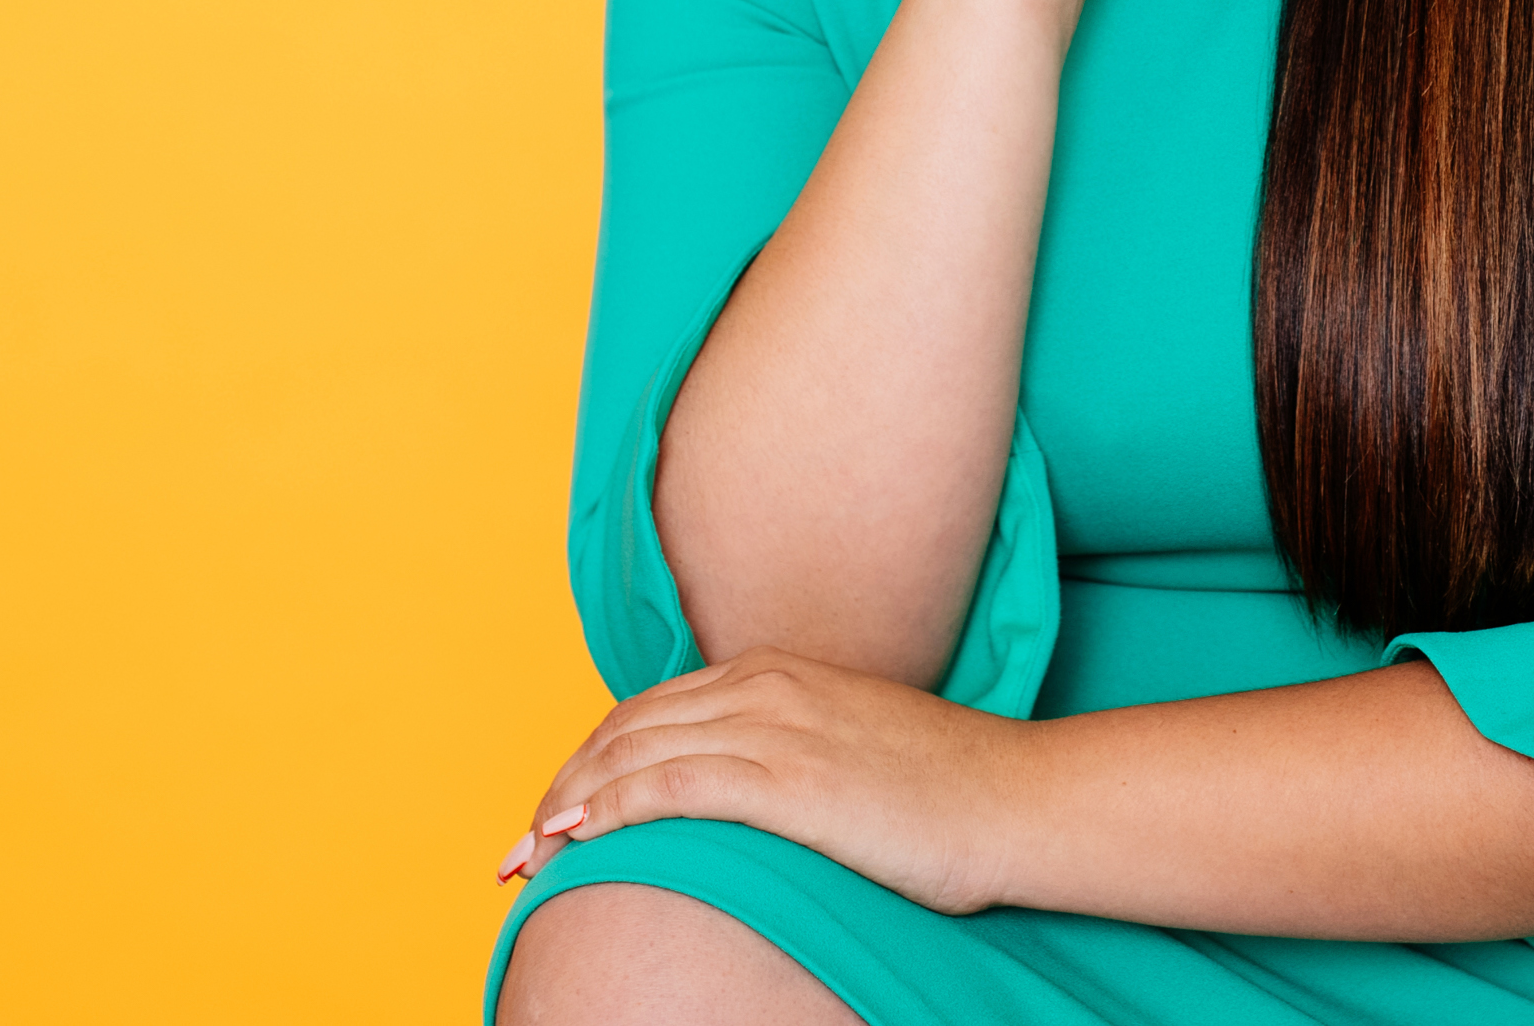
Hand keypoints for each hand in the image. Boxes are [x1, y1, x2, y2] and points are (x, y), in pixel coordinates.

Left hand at [496, 649, 1039, 912]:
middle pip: (625, 730)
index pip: (648, 712)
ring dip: (567, 808)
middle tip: (516, 850)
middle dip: (559, 789)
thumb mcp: (849, 749)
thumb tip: (735, 798)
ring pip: (634, 755)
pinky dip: (612, 811)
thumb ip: (787, 752)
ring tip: (527, 860)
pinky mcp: (789, 778)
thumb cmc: (945, 791)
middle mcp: (765, 687)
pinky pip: (671, 787)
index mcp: (776, 673)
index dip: (587, 763)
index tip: (552, 816)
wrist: (1017, 799)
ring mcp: (776, 727)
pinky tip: (579, 842)